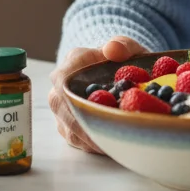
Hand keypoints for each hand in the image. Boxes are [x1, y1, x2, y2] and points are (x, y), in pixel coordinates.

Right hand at [48, 36, 148, 153]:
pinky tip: (113, 145)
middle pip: (64, 110)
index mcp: (73, 62)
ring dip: (95, 138)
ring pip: (71, 130)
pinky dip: (95, 145)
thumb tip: (112, 50)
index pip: (62, 78)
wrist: (118, 73)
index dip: (79, 95)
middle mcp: (60, 87)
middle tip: (117, 134)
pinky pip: (77, 141)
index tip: (104, 108)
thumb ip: (123, 45)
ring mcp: (62, 110)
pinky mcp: (68, 128)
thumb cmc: (122, 61)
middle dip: (91, 124)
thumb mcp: (129, 48)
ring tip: (120, 142)